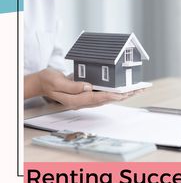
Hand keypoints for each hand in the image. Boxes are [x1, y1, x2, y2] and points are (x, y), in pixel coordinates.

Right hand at [24, 68, 139, 108]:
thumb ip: (71, 86)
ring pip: (106, 98)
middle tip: (136, 91)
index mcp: (75, 100)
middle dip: (122, 95)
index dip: (111, 96)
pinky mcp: (84, 93)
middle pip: (105, 100)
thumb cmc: (48, 81)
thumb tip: (87, 86)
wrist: (42, 83)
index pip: (96, 98)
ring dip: (120, 94)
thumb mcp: (56, 82)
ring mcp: (83, 98)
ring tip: (134, 90)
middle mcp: (82, 101)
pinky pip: (101, 93)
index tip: (122, 94)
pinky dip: (112, 91)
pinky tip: (120, 89)